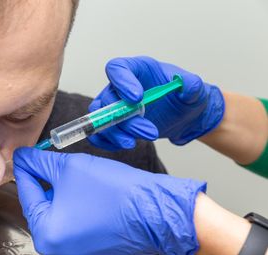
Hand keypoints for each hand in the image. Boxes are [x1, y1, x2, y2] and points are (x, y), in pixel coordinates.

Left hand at [13, 147, 205, 254]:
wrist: (156, 213)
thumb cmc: (114, 190)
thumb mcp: (69, 167)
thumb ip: (39, 164)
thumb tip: (23, 158)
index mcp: (46, 234)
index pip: (28, 197)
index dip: (28, 174)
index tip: (25, 161)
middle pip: (44, 217)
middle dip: (49, 196)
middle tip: (60, 177)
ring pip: (62, 232)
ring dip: (67, 213)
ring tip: (83, 196)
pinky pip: (82, 247)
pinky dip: (85, 231)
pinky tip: (97, 216)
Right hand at [88, 56, 224, 149]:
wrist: (183, 116)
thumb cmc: (185, 97)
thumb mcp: (195, 89)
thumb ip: (192, 85)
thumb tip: (187, 86)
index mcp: (137, 69)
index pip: (117, 68)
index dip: (122, 82)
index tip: (137, 98)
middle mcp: (120, 86)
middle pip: (108, 99)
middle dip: (125, 119)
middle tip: (149, 131)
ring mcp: (114, 106)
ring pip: (100, 118)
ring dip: (116, 133)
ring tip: (135, 143)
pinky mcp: (113, 124)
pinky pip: (100, 133)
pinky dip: (108, 142)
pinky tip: (126, 144)